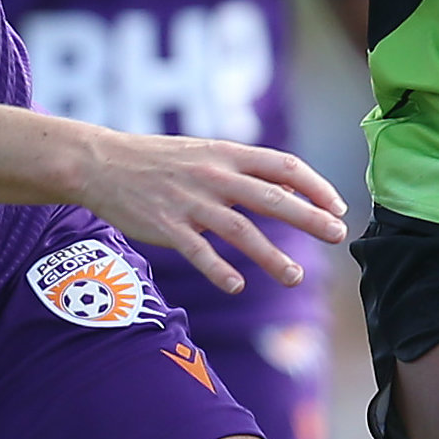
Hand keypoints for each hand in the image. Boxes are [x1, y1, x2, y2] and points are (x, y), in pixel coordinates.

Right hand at [72, 132, 348, 295]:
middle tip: (337, 235)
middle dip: (309, 218)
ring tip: (294, 277)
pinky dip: (218, 269)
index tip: (338, 206)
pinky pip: (198, 251)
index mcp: (226, 153)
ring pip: (240, 231)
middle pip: (272, 198)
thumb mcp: (205, 151)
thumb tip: (289, 187)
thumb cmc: (158, 160)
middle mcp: (213, 176)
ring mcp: (189, 201)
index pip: (284, 166)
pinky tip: (236, 286)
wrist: (101, 162)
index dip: (315, 186)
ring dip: (271, 256)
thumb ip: (244, 169)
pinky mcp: (166, 225)